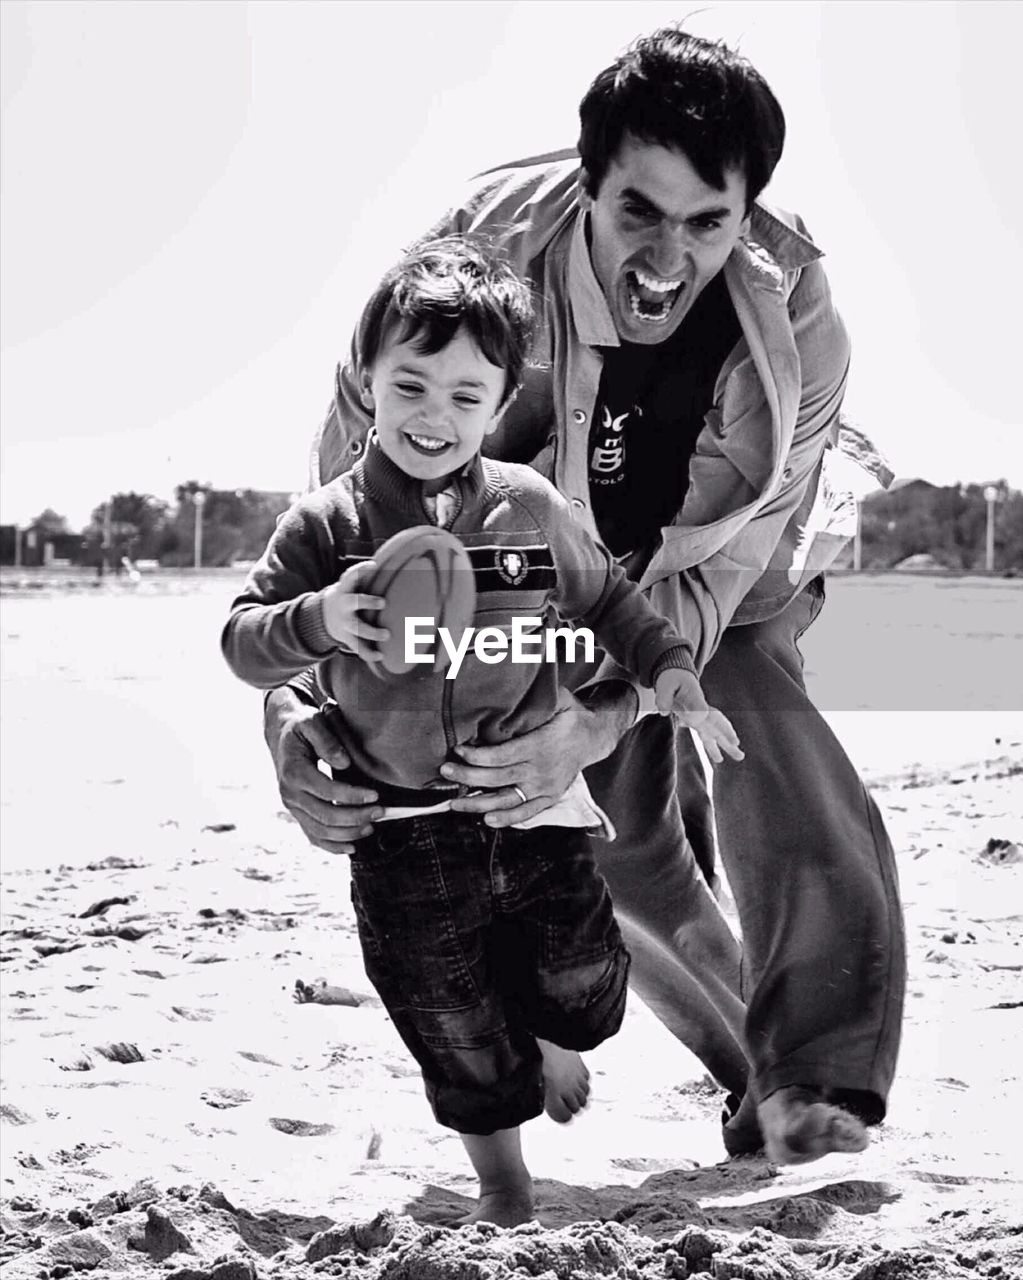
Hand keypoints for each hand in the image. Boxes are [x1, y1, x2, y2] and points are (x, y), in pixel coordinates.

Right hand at [264, 687, 383, 854]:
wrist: (281, 735)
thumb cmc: (301, 727)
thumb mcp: (312, 722)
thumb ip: (327, 741)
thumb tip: (343, 763)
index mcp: (294, 772)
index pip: (327, 791)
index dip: (352, 796)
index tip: (375, 795)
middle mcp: (290, 794)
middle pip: (325, 815)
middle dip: (356, 817)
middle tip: (380, 811)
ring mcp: (292, 807)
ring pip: (320, 831)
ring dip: (348, 833)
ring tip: (371, 826)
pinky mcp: (298, 813)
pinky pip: (313, 836)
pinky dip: (332, 846)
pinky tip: (352, 847)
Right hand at [320, 561, 386, 662]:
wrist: (325, 614)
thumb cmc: (350, 594)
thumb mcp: (352, 582)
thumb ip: (368, 575)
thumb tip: (399, 556)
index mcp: (346, 588)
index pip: (351, 576)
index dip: (361, 570)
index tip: (374, 564)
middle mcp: (344, 604)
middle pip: (354, 602)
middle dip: (367, 602)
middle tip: (383, 602)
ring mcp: (345, 622)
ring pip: (357, 628)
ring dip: (372, 632)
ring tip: (387, 634)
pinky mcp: (347, 637)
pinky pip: (357, 647)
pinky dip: (369, 653)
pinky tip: (381, 656)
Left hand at [443, 683, 635, 827]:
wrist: (594, 737)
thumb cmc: (569, 714)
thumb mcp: (557, 698)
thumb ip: (534, 696)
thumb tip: (510, 682)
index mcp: (541, 745)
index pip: (502, 755)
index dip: (477, 755)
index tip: (457, 750)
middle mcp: (541, 770)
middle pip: (498, 778)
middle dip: (468, 776)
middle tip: (445, 770)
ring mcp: (545, 787)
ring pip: (507, 800)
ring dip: (478, 803)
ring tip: (454, 803)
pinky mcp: (549, 798)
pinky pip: (526, 812)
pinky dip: (506, 819)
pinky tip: (486, 820)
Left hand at [654, 668, 743, 763]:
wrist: (676, 672)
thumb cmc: (671, 678)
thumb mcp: (665, 684)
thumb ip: (664, 697)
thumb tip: (665, 712)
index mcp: (694, 698)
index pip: (704, 711)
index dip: (714, 724)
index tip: (724, 735)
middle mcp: (700, 708)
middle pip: (716, 724)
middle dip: (727, 736)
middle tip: (738, 749)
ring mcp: (699, 715)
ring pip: (713, 732)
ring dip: (723, 746)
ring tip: (737, 757)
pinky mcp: (695, 719)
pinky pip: (705, 734)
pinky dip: (712, 745)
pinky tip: (718, 757)